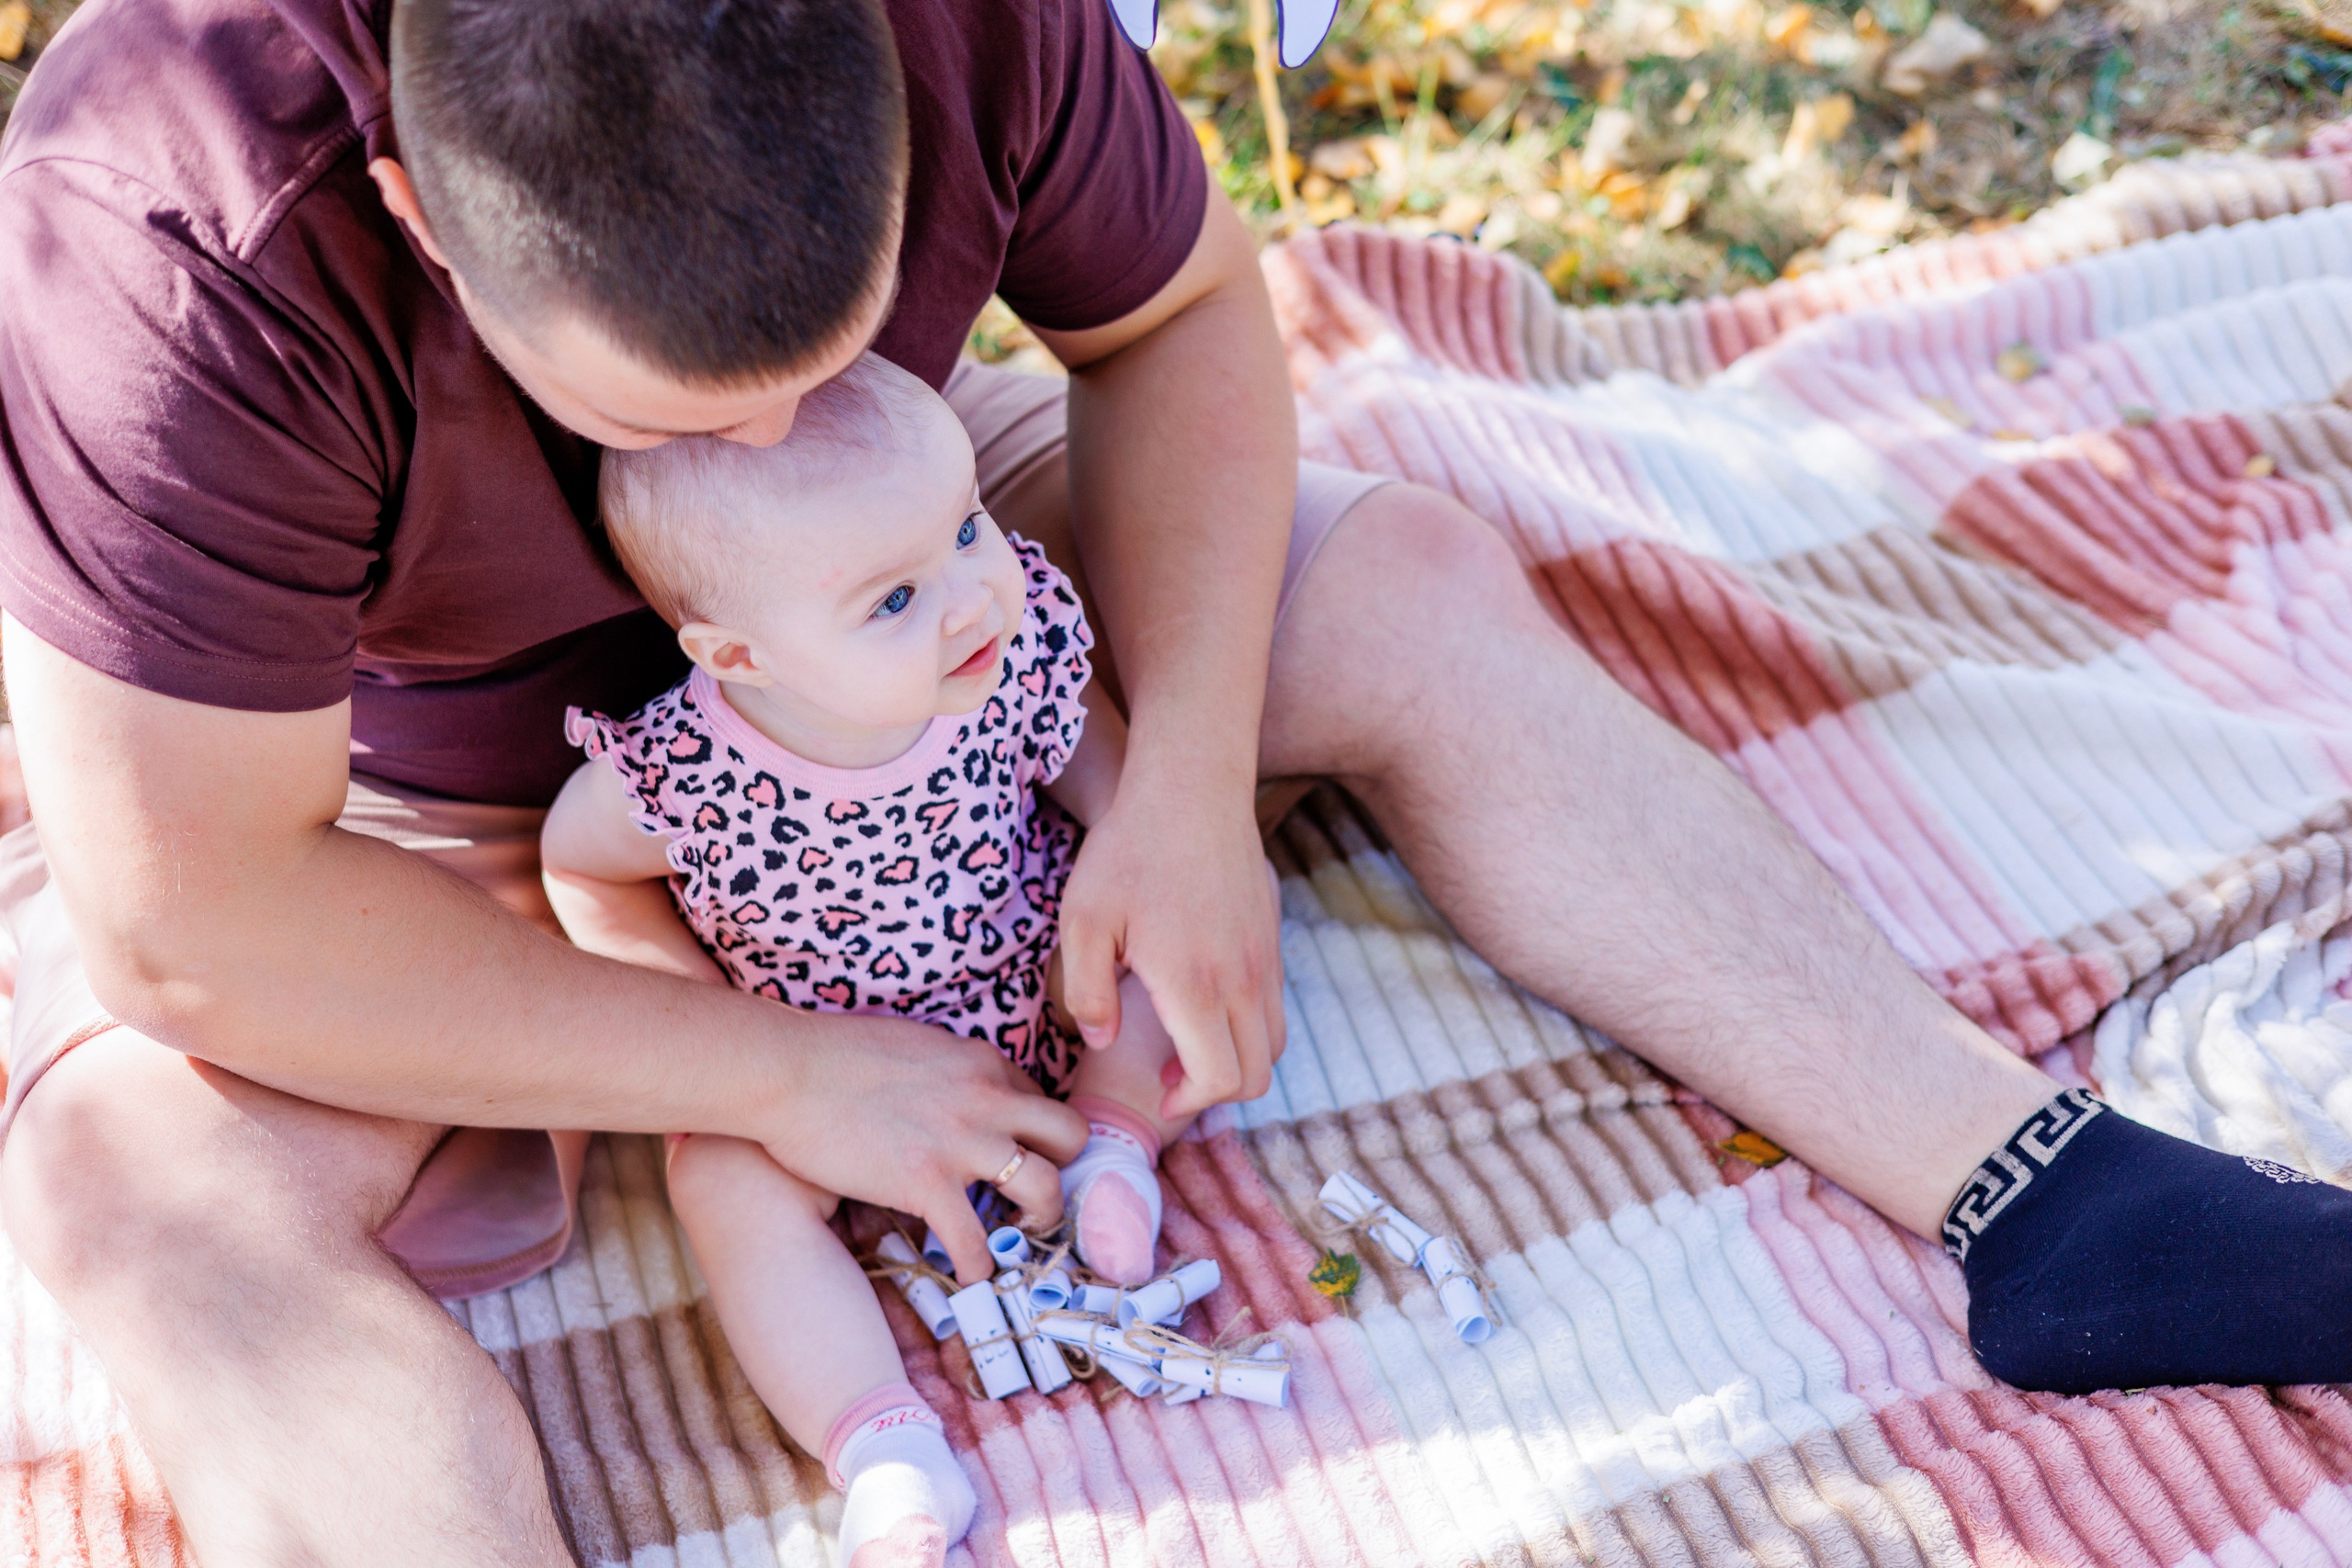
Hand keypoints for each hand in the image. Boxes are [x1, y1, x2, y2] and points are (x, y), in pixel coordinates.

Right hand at [755, 1012, 1084, 1285]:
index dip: (1032, 1132)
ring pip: (1044, 1189)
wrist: (786, 1070)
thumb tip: (947, 1089)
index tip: (1019, 1155)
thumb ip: (945, 1069)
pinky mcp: (926, 1184)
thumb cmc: (832, 1053)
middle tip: (1042, 1194)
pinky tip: (970, 1277)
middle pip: (1069, 1136)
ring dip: (1041, 1220)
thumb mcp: (911, 1044)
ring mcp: (961, 1143)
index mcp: (981, 1062)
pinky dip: (977, 1266)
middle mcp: (987, 1099)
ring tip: (1022, 1238)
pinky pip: (974, 1241)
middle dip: (1065, 1168)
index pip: (1037, 1099)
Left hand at [1055, 768, 1284, 1119]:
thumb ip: (1086, 993)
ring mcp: (1265, 958)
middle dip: (1215, 1093)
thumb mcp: (1082, 920)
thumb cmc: (1129, 850)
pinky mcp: (1271, 937)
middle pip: (1258, 1073)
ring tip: (1187, 1046)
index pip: (1221, 1078)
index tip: (1157, 1093)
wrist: (1191, 785)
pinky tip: (1204, 1000)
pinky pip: (1275, 1003)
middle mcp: (1244, 979)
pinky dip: (1248, 1025)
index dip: (1189, 1103)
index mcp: (1196, 984)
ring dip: (1237, 1060)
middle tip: (1169, 1079)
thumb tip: (1103, 1041)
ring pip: (1275, 1041)